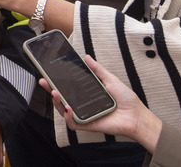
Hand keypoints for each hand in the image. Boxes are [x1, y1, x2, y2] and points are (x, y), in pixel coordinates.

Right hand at [46, 56, 162, 152]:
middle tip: (44, 81)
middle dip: (50, 89)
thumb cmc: (126, 99)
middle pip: (61, 97)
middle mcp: (82, 103)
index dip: (57, 80)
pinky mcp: (87, 124)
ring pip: (63, 110)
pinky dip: (68, 116)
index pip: (68, 86)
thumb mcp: (110, 79)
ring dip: (56, 102)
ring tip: (55, 93)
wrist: (136, 115)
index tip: (48, 72)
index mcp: (86, 93)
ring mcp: (83, 114)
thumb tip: (87, 57)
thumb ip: (97, 69)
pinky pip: (72, 122)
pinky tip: (68, 108)